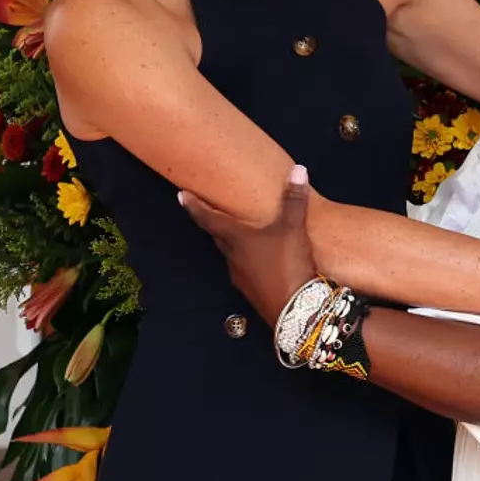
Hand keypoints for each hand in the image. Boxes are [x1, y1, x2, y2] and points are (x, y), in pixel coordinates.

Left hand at [178, 165, 315, 326]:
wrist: (293, 310)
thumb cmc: (287, 264)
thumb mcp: (293, 228)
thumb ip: (294, 199)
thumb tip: (299, 170)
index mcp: (236, 238)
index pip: (208, 218)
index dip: (194, 205)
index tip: (180, 195)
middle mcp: (232, 256)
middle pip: (218, 235)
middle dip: (214, 222)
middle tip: (212, 211)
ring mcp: (240, 276)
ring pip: (231, 254)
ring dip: (233, 242)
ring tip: (242, 233)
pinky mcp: (251, 290)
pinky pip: (244, 269)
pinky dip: (248, 260)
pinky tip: (263, 259)